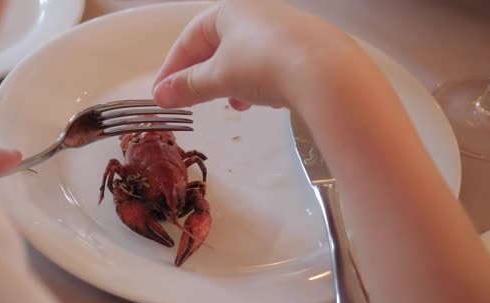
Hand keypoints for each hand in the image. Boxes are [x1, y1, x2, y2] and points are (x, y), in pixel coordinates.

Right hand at [152, 0, 356, 110]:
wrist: (327, 73)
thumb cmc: (264, 65)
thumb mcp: (219, 78)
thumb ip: (188, 86)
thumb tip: (161, 96)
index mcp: (229, 10)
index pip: (189, 38)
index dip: (172, 68)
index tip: (162, 94)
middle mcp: (257, 13)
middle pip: (217, 46)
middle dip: (202, 76)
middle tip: (191, 101)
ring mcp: (283, 29)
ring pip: (244, 57)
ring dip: (231, 82)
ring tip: (233, 105)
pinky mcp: (305, 47)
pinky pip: (270, 63)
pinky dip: (258, 82)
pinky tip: (262, 101)